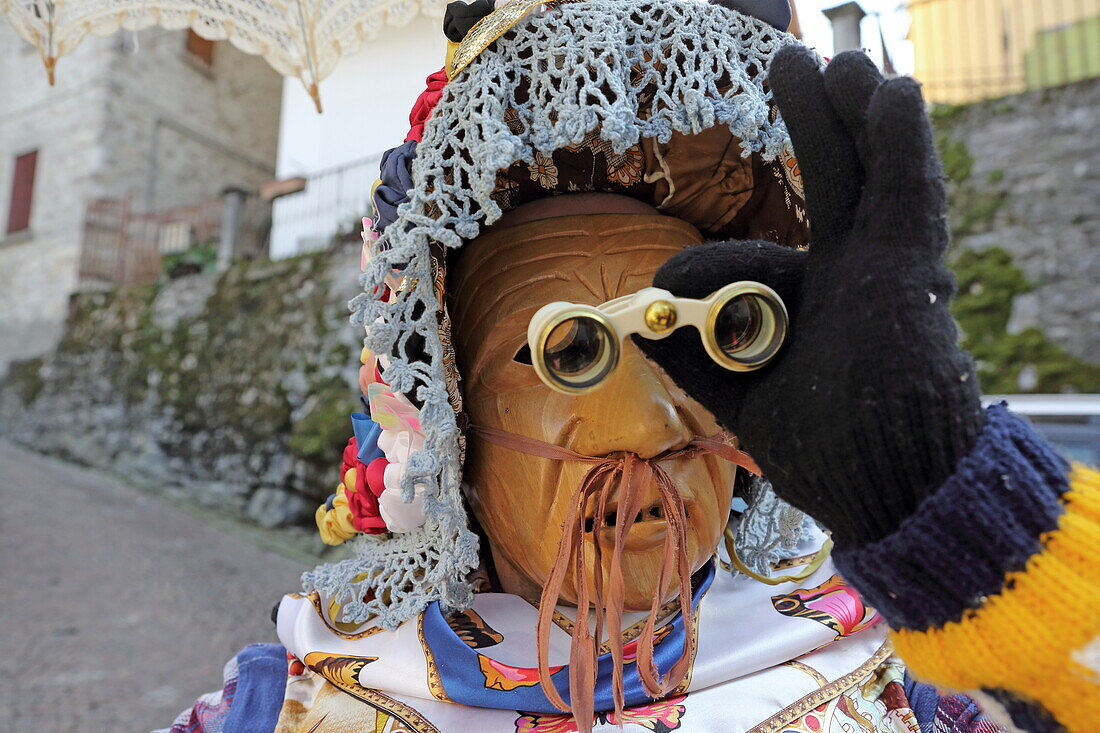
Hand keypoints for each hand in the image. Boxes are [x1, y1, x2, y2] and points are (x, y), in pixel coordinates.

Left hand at [636, 48, 983, 546]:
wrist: (891, 494)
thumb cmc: (830, 460)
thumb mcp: (744, 403)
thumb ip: (696, 361)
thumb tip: (637, 321)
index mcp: (819, 315)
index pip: (756, 266)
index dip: (707, 273)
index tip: (665, 285)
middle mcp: (854, 285)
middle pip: (833, 184)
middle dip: (813, 123)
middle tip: (793, 61)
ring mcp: (884, 274)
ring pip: (867, 175)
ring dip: (849, 114)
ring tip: (832, 60)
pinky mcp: (907, 274)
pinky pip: (905, 193)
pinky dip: (898, 143)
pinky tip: (889, 92)